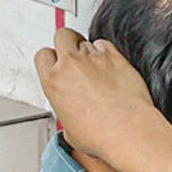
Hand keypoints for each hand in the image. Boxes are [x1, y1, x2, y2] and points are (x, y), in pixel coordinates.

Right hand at [34, 28, 159, 160]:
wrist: (129, 131)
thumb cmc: (102, 135)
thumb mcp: (68, 128)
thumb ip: (65, 109)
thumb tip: (72, 112)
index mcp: (53, 81)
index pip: (43, 54)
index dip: (52, 58)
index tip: (59, 64)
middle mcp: (70, 65)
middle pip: (62, 36)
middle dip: (68, 43)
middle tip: (77, 54)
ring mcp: (93, 59)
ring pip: (86, 41)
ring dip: (91, 52)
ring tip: (99, 69)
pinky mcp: (115, 57)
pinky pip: (106, 44)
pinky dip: (108, 52)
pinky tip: (112, 66)